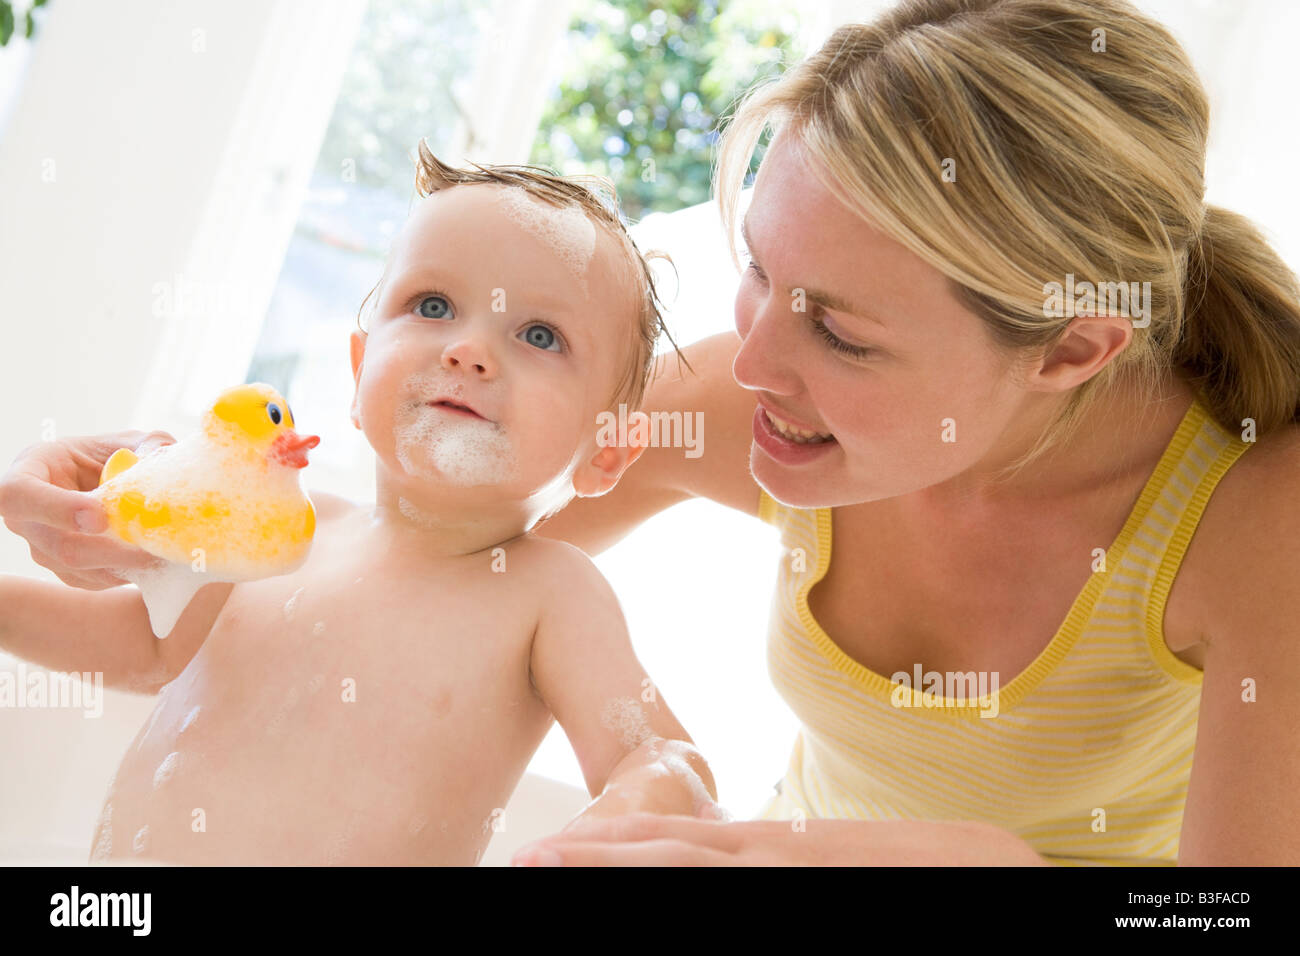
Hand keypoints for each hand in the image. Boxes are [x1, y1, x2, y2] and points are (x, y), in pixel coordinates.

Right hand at [0, 430, 174, 588]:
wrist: (108, 483)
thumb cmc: (110, 455)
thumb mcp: (127, 442)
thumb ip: (148, 445)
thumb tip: (166, 459)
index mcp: (29, 472)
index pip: (21, 494)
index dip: (58, 509)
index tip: (100, 518)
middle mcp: (26, 516)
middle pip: (57, 545)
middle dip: (108, 551)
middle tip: (149, 550)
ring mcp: (42, 547)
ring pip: (77, 569)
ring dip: (122, 566)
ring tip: (160, 555)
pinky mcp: (65, 570)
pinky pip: (93, 581)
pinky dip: (125, 574)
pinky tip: (151, 562)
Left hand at [512, 808, 1049, 865]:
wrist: (999, 867)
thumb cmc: (929, 874)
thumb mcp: (844, 871)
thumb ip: (792, 865)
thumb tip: (754, 862)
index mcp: (778, 847)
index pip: (683, 840)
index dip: (616, 844)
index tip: (558, 850)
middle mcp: (776, 850)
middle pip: (667, 845)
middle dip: (592, 854)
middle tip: (525, 858)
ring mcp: (793, 865)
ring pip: (688, 860)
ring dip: (614, 862)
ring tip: (546, 862)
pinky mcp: (815, 877)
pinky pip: (731, 877)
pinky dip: (678, 876)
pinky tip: (630, 870)